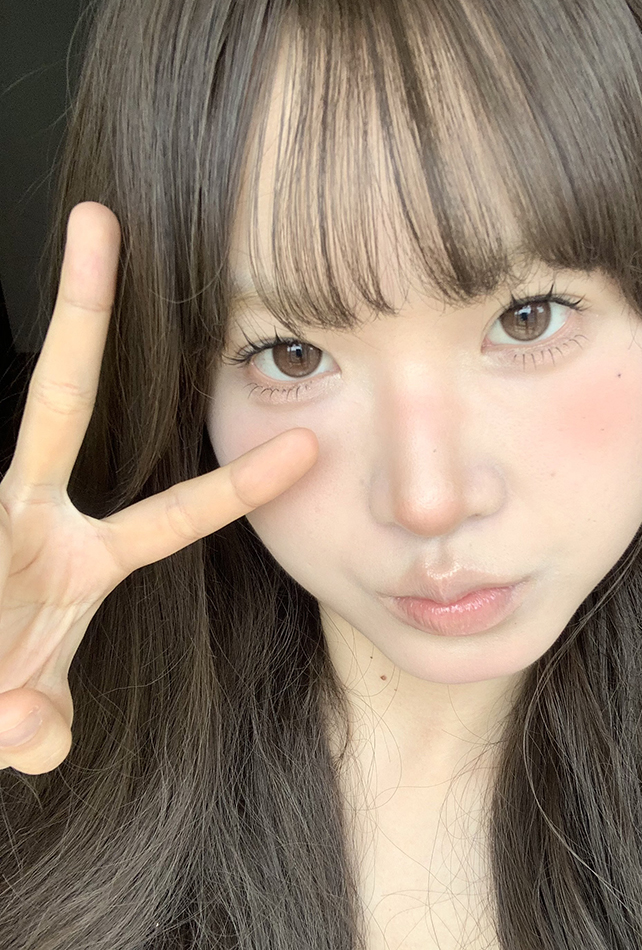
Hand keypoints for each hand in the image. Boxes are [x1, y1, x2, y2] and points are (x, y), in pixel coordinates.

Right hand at [0, 201, 317, 773]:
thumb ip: (41, 730)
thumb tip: (33, 729)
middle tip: (97, 219)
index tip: (304, 439)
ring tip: (5, 679)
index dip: (238, 484)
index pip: (174, 515)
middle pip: (58, 402)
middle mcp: (28, 521)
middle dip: (79, 312)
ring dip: (4, 615)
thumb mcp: (27, 725)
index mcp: (81, 560)